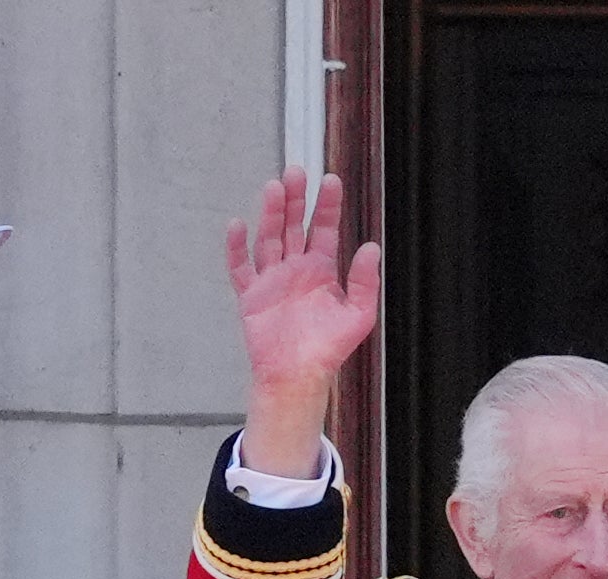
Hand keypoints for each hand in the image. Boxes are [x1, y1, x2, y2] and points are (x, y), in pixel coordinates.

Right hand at [227, 166, 380, 479]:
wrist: (298, 376)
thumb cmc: (328, 350)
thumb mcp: (359, 315)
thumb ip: (365, 281)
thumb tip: (371, 247)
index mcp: (321, 270)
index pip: (324, 228)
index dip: (327, 205)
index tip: (330, 181)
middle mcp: (295, 269)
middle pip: (294, 225)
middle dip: (296, 199)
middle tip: (296, 171)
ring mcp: (272, 280)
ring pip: (269, 238)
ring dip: (271, 214)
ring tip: (274, 188)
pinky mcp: (251, 296)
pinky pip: (240, 267)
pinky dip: (236, 248)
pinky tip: (237, 225)